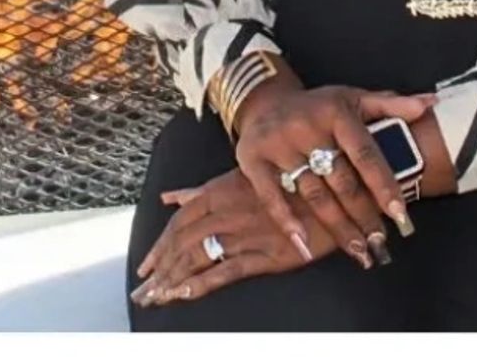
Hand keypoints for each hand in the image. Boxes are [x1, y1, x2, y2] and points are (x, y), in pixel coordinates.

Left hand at [132, 168, 333, 306]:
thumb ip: (205, 189)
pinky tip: (184, 295)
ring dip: (173, 280)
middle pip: (183, 242)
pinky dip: (201, 284)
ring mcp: (247, 232)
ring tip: (155, 300)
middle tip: (141, 291)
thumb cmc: (289, 178)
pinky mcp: (267, 253)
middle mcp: (231, 210)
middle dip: (159, 269)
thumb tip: (170, 196)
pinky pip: (226, 271)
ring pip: (198, 258)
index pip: (180, 220)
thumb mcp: (244, 176)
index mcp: (223, 189)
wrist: (335, 189)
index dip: (160, 245)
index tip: (145, 266)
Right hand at [232, 78, 436, 267]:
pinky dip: (287, 221)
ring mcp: (278, 144)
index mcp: (337, 112)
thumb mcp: (355, 98)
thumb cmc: (320, 106)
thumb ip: (392, 105)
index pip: (366, 154)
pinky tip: (304, 245)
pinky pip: (271, 196)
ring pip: (313, 194)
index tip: (400, 214)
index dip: (384, 185)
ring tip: (357, 250)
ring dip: (336, 227)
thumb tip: (429, 104)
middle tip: (380, 243)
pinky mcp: (252, 159)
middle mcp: (308, 127)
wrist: (267, 101)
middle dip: (364, 215)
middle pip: (342, 180)